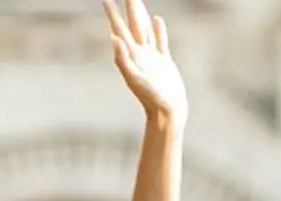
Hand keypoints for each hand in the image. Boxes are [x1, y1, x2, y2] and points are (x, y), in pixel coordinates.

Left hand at [105, 0, 184, 123]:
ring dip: (140, 15)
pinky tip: (157, 20)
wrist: (168, 111)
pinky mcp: (164, 61)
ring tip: (136, 0)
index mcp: (131, 54)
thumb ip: (122, 58)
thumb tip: (112, 37)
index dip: (113, 13)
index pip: (119, 28)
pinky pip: (160, 40)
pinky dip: (159, 30)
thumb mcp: (134, 78)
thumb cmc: (151, 97)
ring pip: (145, 29)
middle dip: (128, 7)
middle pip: (132, 24)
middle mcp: (140, 53)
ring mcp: (152, 56)